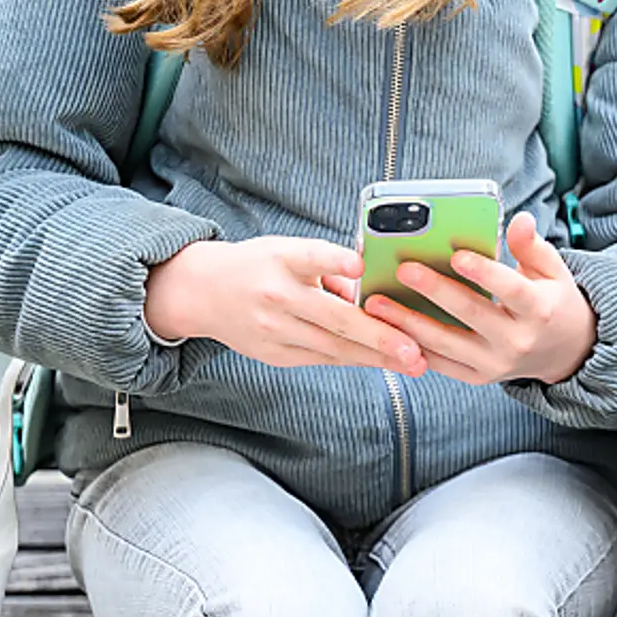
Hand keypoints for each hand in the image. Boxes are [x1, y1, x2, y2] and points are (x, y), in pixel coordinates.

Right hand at [145, 236, 424, 372]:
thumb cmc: (260, 267)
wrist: (202, 293)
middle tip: (414, 349)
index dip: (334, 260)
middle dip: (378, 336)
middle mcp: (275, 296)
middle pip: (332, 318)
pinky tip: (385, 363)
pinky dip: (355, 360)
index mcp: (280, 260)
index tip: (360, 263)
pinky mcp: (274, 354)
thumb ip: (330, 267)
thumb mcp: (288, 253)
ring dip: (376, 357)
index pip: (309, 257)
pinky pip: (323, 358)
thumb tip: (374, 285)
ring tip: (414, 363)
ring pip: (333, 347)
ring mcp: (273, 330)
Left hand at [361, 212, 597, 386]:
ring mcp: (495, 363)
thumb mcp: (553, 272)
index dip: (484, 273)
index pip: (510, 290)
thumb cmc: (551, 303)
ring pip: (447, 343)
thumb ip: (532, 247)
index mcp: (539, 311)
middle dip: (435, 291)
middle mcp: (517, 341)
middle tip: (404, 270)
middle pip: (472, 314)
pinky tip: (386, 329)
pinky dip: (412, 347)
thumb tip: (520, 220)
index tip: (456, 254)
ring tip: (377, 303)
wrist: (564, 353)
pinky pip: (440, 364)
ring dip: (408, 323)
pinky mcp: (478, 377)